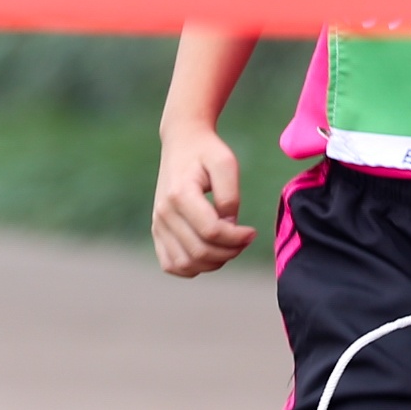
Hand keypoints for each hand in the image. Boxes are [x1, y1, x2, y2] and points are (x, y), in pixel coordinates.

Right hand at [152, 125, 256, 277]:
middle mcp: (164, 213)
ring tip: (230, 247)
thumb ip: (230, 196)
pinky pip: (171, 264)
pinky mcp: (157, 231)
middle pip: (199, 251)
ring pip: (185, 263)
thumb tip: (229, 227)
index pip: (211, 232)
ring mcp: (158, 224)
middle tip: (245, 240)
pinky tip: (212, 254)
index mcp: (180, 195)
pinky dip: (193, 267)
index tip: (252, 231)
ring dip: (213, 263)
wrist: (182, 142)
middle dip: (229, 252)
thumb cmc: (208, 151)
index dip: (237, 238)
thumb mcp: (226, 164)